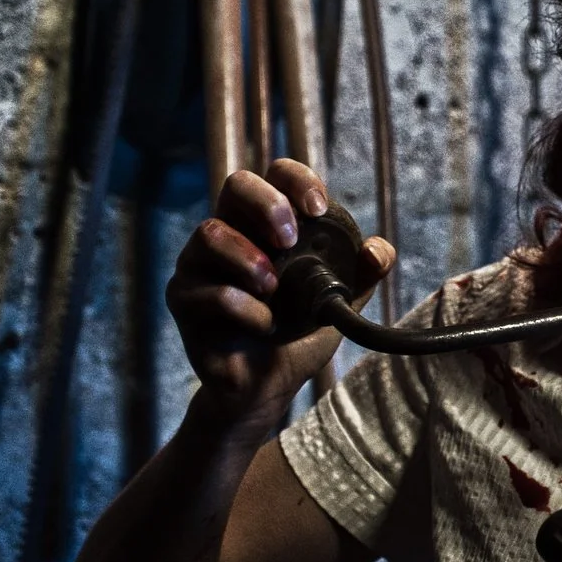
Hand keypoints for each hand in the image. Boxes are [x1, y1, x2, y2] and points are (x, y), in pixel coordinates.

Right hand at [166, 159, 391, 419]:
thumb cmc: (297, 334)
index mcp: (264, 224)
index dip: (296, 180)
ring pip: (210, 233)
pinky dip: (245, 309)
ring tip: (274, 289)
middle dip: (268, 205)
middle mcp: (228, 233)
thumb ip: (361, 274)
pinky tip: (264, 325)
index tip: (319, 209)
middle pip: (235, 184)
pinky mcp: (183, 300)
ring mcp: (199, 264)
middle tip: (291, 240)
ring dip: (249, 258)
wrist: (268, 386)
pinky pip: (208, 291)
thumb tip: (378, 250)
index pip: (274, 175)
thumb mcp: (337, 302)